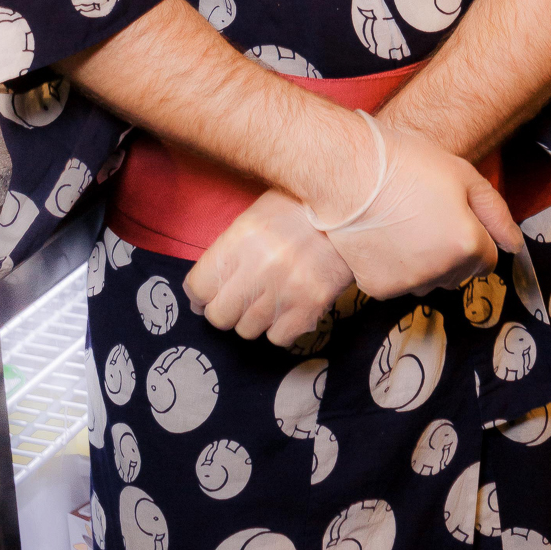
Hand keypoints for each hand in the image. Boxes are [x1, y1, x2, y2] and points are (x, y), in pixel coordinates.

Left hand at [184, 189, 354, 347]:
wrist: (353, 212)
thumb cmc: (297, 211)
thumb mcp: (254, 219)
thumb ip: (227, 254)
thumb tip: (201, 296)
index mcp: (240, 240)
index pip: (198, 288)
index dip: (202, 294)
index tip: (210, 294)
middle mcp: (259, 268)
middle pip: (219, 316)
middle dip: (226, 309)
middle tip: (241, 297)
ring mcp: (285, 291)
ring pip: (247, 330)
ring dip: (255, 318)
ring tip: (270, 296)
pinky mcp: (309, 308)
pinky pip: (278, 338)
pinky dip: (280, 327)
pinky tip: (289, 306)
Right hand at [310, 116, 521, 300]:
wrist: (350, 173)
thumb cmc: (409, 165)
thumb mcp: (462, 175)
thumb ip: (495, 212)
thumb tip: (515, 245)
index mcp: (467, 245)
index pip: (488, 258)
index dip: (474, 234)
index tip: (454, 215)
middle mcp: (442, 272)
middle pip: (460, 273)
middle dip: (453, 252)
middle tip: (428, 217)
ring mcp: (409, 284)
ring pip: (430, 281)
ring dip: (426, 263)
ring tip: (404, 225)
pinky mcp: (380, 289)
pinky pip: (399, 283)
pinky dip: (395, 267)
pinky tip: (384, 237)